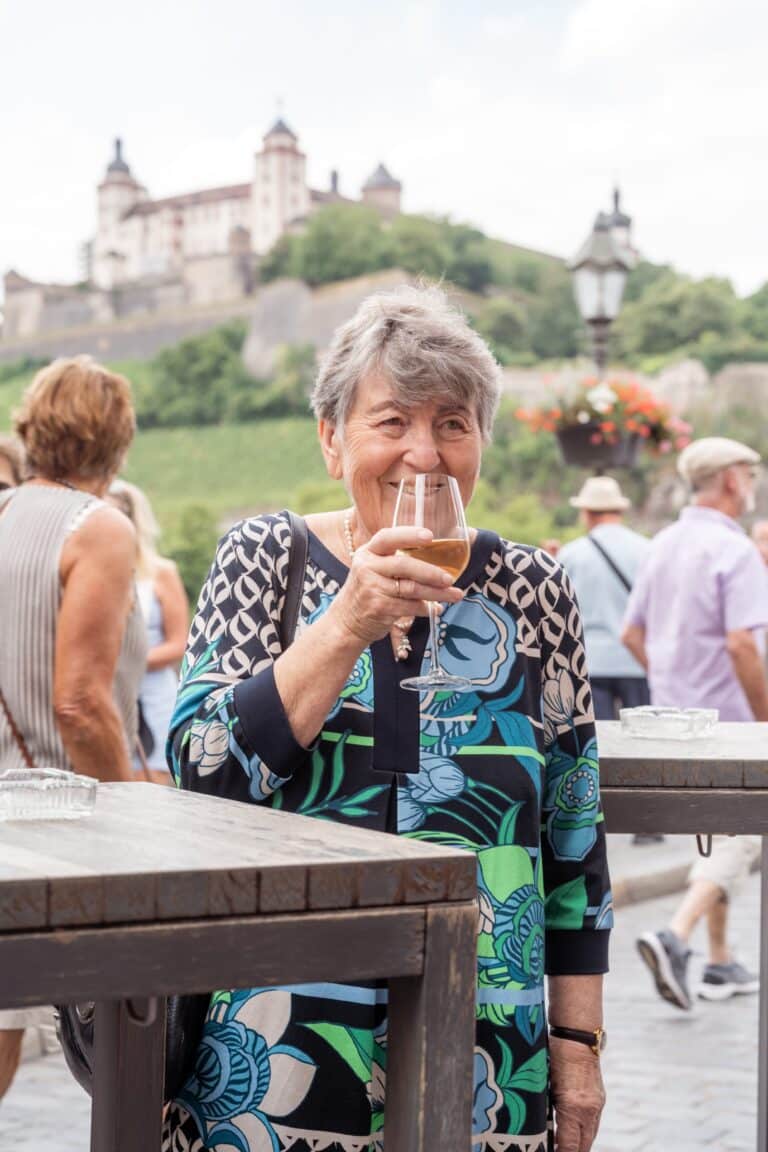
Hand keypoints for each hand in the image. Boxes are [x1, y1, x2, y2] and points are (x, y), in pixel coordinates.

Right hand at [330, 526, 464, 646]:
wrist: (346, 621)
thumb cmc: (369, 590)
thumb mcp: (374, 569)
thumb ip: (398, 561)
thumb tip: (440, 560)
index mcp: (368, 552)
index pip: (388, 538)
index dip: (409, 535)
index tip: (430, 536)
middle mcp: (367, 567)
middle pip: (404, 565)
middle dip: (431, 572)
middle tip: (450, 578)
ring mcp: (371, 588)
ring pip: (411, 589)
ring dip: (437, 593)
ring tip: (454, 595)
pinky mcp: (378, 608)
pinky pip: (409, 607)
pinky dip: (426, 609)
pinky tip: (435, 609)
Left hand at [549, 1037, 604, 1151]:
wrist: (576, 1035)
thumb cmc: (553, 1054)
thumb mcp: (543, 1082)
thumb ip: (542, 1107)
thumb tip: (536, 1127)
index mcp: (573, 1106)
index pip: (569, 1146)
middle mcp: (589, 1109)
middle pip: (583, 1146)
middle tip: (553, 1150)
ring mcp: (597, 1104)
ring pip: (589, 1137)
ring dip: (577, 1145)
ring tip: (560, 1147)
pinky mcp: (599, 1099)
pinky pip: (592, 1125)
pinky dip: (582, 1133)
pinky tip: (570, 1133)